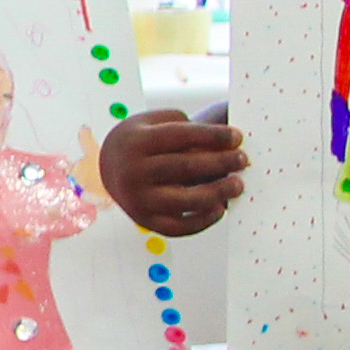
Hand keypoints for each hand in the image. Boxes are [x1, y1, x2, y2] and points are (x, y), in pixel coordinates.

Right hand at [105, 108, 241, 236]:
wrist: (106, 166)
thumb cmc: (142, 140)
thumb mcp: (154, 122)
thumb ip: (185, 127)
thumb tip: (225, 144)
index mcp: (137, 142)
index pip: (182, 136)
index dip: (213, 136)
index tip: (237, 137)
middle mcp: (134, 171)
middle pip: (185, 167)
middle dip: (220, 162)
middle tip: (243, 160)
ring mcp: (138, 199)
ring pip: (184, 200)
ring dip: (217, 193)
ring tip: (238, 185)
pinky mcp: (144, 221)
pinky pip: (177, 227)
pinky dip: (202, 221)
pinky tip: (220, 208)